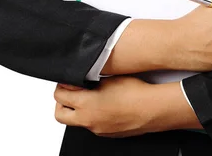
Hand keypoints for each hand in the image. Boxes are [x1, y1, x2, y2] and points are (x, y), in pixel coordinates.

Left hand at [53, 76, 200, 136]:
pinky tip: (104, 105)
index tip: (67, 81)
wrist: (153, 108)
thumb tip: (76, 80)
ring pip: (76, 121)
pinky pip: (92, 125)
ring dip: (77, 110)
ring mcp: (97, 129)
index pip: (59, 96)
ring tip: (89, 97)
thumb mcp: (108, 78)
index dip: (61, 86)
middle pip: (59, 114)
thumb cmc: (135, 92)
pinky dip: (92, 116)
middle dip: (61, 102)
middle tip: (70, 92)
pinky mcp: (107, 133)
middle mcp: (88, 120)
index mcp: (85, 105)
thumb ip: (87, 80)